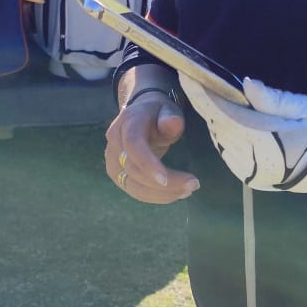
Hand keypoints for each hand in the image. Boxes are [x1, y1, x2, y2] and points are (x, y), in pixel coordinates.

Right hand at [105, 87, 197, 203]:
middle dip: (164, 183)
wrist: (142, 116)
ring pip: (133, 186)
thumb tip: (174, 122)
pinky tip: (176, 194)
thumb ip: (170, 117)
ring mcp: (112, 160)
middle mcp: (114, 143)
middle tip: (194, 184)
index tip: (166, 180)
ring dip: (161, 194)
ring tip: (188, 191)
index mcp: (127, 123)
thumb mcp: (167, 110)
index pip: (133, 146)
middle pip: (134, 170)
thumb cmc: (158, 113)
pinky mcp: (117, 174)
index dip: (147, 164)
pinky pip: (135, 190)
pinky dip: (155, 196)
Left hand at [182, 75, 306, 194]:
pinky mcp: (252, 178)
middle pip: (217, 126)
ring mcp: (250, 172)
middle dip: (206, 102)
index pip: (222, 113)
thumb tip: (245, 84)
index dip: (201, 94)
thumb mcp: (305, 107)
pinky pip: (229, 151)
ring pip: (221, 139)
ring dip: (216, 118)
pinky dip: (226, 133)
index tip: (185, 72)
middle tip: (198, 77)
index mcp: (265, 141)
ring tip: (215, 96)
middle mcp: (252, 160)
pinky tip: (231, 120)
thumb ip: (271, 99)